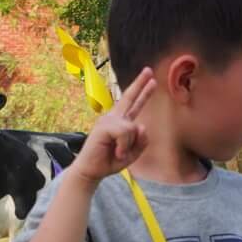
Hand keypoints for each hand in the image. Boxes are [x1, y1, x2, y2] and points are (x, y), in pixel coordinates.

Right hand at [72, 67, 154, 182]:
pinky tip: (116, 152)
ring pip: (133, 128)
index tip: (150, 79)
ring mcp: (108, 120)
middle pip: (129, 97)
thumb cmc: (109, 161)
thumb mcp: (132, 154)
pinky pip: (126, 133)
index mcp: (120, 122)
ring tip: (118, 153)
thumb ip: (142, 141)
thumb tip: (142, 125)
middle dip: (140, 83)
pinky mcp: (104, 126)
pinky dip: (124, 146)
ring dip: (129, 145)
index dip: (142, 91)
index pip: (134, 104)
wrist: (91, 171)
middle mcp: (114, 117)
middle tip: (149, 70)